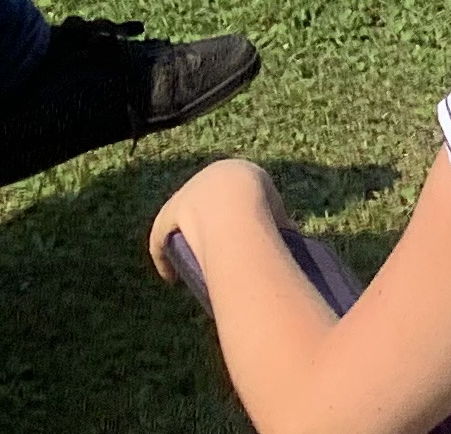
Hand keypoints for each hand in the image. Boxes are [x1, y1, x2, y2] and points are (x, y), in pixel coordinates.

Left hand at [149, 157, 284, 282]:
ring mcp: (186, 193)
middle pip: (203, 209)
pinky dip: (165, 258)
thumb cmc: (264, 207)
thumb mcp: (278, 214)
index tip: (234, 242)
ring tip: (197, 268)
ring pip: (183, 223)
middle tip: (215, 257)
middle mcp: (206, 177)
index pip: (228, 197)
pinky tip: (171, 278)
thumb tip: (288, 238)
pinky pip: (162, 236)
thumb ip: (279, 223)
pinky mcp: (170, 210)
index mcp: (233, 172)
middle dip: (207, 231)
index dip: (230, 219)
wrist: (239, 201)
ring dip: (187, 243)